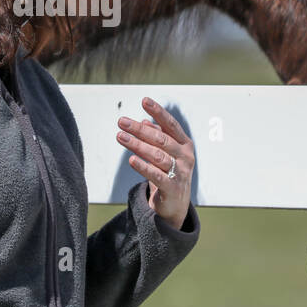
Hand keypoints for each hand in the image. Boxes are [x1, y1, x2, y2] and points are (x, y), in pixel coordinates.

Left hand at [115, 96, 193, 229]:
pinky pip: (156, 175)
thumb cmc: (169, 173)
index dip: (158, 112)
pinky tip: (131, 159)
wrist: (175, 206)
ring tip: (120, 136)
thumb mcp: (164, 153)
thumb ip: (156, 137)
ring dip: (137, 145)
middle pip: (161, 139)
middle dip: (140, 129)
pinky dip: (143, 166)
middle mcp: (185, 156)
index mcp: (184, 144)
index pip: (170, 125)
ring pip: (157, 155)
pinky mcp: (173, 188)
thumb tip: (144, 120)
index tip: (144, 100)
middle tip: (122, 121)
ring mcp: (181, 172)